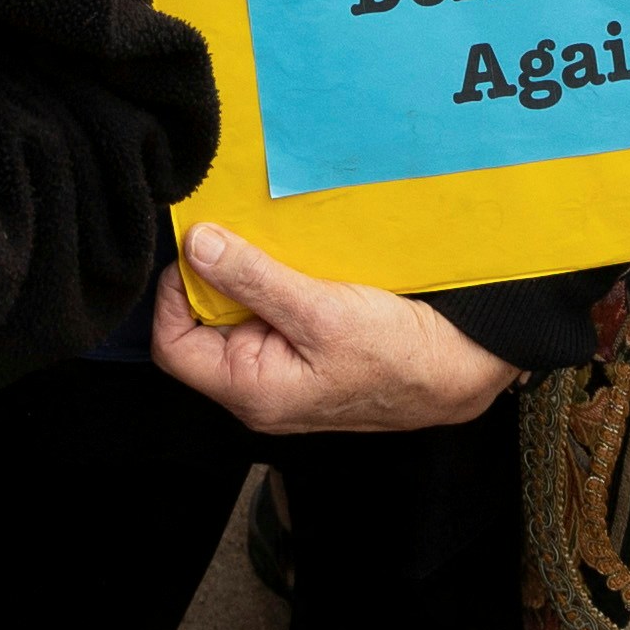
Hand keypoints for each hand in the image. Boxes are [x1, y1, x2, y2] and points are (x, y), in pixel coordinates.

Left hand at [150, 221, 521, 435]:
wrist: (456, 369)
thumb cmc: (395, 357)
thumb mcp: (320, 310)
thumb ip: (252, 278)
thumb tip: (196, 245)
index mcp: (249, 392)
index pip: (173, 345)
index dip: (175, 293)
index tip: (198, 248)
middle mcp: (256, 388)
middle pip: (203, 326)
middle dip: (216, 279)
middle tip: (240, 237)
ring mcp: (279, 372)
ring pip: (238, 316)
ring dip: (249, 277)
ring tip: (272, 246)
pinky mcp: (302, 354)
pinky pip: (270, 315)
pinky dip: (275, 284)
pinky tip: (296, 261)